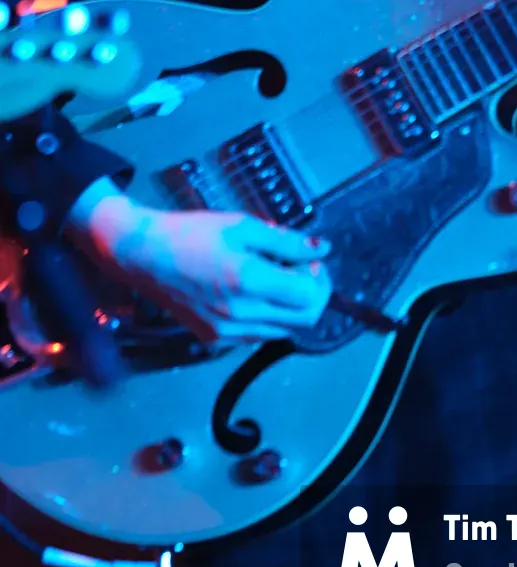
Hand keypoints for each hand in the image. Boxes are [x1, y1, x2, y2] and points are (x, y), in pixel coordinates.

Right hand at [65, 183, 331, 344]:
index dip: (319, 277)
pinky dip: (267, 317)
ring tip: (270, 277)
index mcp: (249, 282)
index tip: (308, 259)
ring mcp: (226, 332)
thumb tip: (323, 248)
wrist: (143, 255)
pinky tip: (251, 292)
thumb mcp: (243, 226)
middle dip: (311, 293)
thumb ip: (288, 241)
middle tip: (298, 268)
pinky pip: (257, 335)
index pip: (311, 297)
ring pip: (283, 330)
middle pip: (304, 320)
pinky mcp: (214, 340)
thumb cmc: (191, 234)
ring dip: (289, 306)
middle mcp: (240, 315)